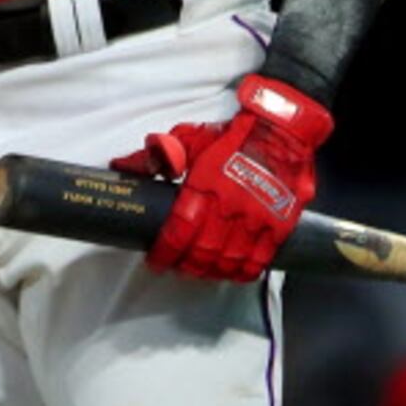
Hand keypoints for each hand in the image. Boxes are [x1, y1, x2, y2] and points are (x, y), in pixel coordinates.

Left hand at [110, 74, 333, 283]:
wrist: (282, 132)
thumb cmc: (233, 135)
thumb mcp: (189, 137)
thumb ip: (157, 154)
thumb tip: (124, 166)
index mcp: (205, 185)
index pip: (180, 229)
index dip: (165, 251)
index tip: (155, 260)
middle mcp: (231, 206)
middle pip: (204, 251)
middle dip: (185, 265)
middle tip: (175, 267)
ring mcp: (258, 218)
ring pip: (230, 259)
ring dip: (211, 271)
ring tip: (198, 272)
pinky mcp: (279, 225)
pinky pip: (260, 259)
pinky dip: (243, 271)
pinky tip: (231, 273)